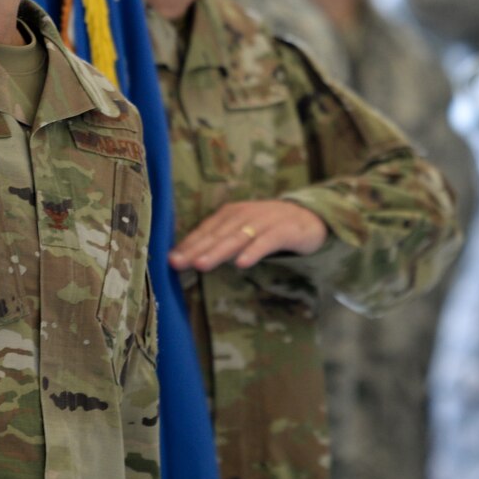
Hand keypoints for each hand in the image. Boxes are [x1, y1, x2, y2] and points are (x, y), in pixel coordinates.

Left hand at [169, 199, 329, 271]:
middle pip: (217, 234)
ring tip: (201, 265)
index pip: (205, 230)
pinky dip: (254, 251)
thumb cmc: (268, 228)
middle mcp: (245, 214)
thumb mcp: (242, 231)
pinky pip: (267, 242)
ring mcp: (265, 220)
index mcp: (231, 214)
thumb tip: (188, 259)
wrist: (309, 217)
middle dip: (196, 249)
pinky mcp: (285, 230)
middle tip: (177, 263)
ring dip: (218, 251)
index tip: (169, 260)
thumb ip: (219, 242)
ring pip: (238, 237)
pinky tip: (242, 264)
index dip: (188, 244)